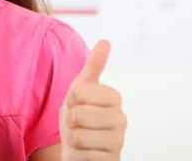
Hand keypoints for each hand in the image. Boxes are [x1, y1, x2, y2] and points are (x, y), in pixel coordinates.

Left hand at [59, 40, 126, 160]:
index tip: (77, 104)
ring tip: (81, 138)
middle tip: (78, 123)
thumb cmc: (79, 116)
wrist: (76, 148)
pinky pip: (83, 155)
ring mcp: (118, 142)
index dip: (70, 100)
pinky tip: (84, 153)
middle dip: (70, 120)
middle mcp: (121, 120)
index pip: (80, 92)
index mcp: (114, 98)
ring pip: (79, 136)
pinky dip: (77, 155)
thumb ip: (93, 65)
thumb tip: (105, 41)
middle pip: (79, 114)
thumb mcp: (81, 88)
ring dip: (73, 139)